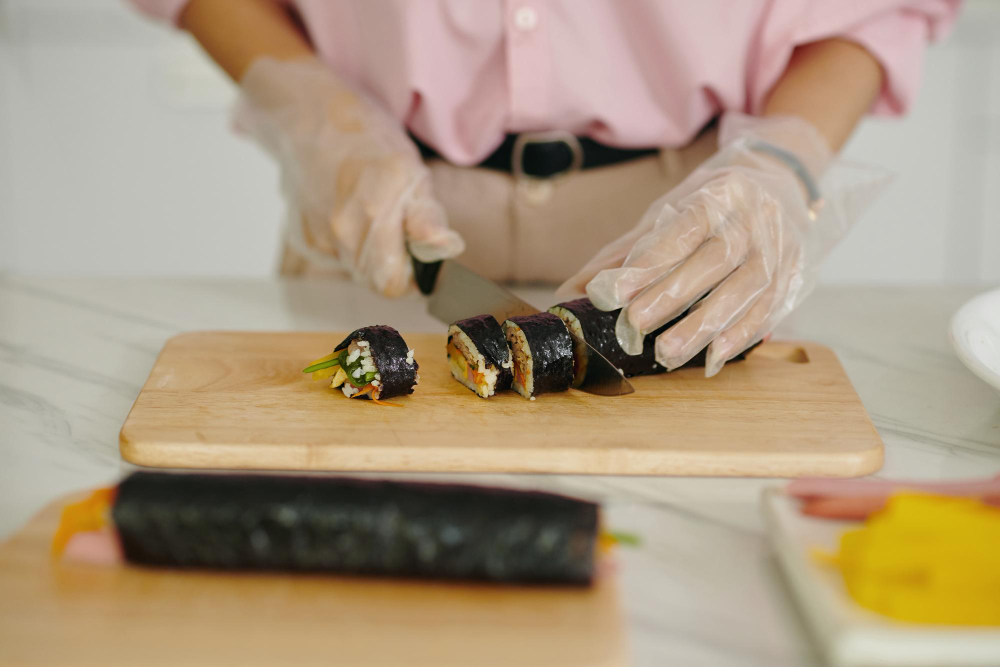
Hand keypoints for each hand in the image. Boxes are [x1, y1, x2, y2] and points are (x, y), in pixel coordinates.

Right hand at [235, 57, 463, 295]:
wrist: (310, 117)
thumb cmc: (366, 138)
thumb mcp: (412, 170)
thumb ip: (427, 217)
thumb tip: (444, 249)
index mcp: (374, 214)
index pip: (393, 284)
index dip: (412, 277)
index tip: (420, 258)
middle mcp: (342, 231)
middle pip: (375, 281)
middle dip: (394, 265)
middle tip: (400, 231)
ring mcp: (318, 236)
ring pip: (356, 270)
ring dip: (372, 256)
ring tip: (374, 216)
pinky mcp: (303, 238)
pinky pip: (336, 258)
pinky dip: (349, 246)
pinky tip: (352, 215)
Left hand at [560, 113, 875, 375]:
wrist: (781, 183)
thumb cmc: (712, 206)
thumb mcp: (670, 213)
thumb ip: (628, 252)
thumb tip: (576, 291)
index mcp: (718, 194)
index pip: (681, 231)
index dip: (649, 264)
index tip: (614, 294)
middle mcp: (754, 217)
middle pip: (713, 260)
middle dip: (671, 296)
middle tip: (634, 327)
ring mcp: (780, 247)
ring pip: (745, 289)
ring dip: (705, 326)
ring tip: (667, 353)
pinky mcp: (794, 274)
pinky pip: (770, 309)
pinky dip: (741, 336)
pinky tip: (713, 358)